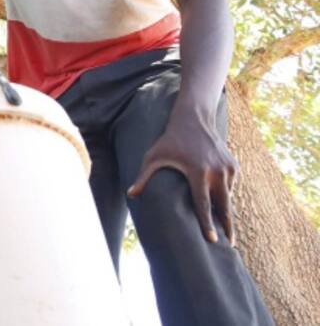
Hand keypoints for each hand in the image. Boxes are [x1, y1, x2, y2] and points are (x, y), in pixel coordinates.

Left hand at [128, 115, 237, 244]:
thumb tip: (130, 195)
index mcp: (198, 172)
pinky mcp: (234, 165)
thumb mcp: (154, 157)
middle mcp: (216, 172)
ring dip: (225, 209)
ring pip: (227, 196)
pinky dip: (224, 192)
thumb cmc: (170, 140)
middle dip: (227, 225)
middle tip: (230, 244)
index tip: (213, 240)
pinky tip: (217, 195)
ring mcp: (227, 168)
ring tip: (224, 225)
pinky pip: (230, 185)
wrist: (194, 120)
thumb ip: (143, 177)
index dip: (207, 223)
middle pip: (224, 206)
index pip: (203, 204)